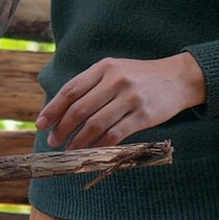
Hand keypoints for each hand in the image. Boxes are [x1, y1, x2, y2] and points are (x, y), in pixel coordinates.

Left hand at [34, 54, 207, 149]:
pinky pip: (115, 134)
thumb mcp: (115, 70)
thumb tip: (61, 111)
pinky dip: (100, 145)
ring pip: (95, 124)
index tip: (41, 124)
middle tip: (54, 141)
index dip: (52, 109)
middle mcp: (115, 80)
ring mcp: (130, 98)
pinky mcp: (143, 115)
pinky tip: (92, 152)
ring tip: (69, 150)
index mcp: (104, 67)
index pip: (71, 90)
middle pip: (80, 109)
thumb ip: (91, 85)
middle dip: (62, 128)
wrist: (178, 78)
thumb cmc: (139, 76)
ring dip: (79, 141)